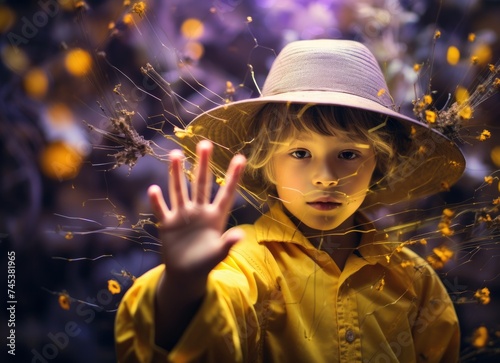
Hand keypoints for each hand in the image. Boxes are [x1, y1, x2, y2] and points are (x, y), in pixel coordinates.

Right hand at [148, 140, 245, 287]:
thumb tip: (240, 236)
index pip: (226, 193)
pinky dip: (157, 201)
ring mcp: (182, 216)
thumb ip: (227, 243)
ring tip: (175, 154)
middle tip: (205, 143)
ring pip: (179, 190)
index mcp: (215, 217)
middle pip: (201, 184)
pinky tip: (154, 189)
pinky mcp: (167, 224)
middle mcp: (199, 211)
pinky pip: (162, 210)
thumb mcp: (218, 255)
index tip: (240, 158)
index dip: (233, 177)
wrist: (186, 274)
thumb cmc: (205, 263)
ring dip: (177, 173)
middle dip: (203, 165)